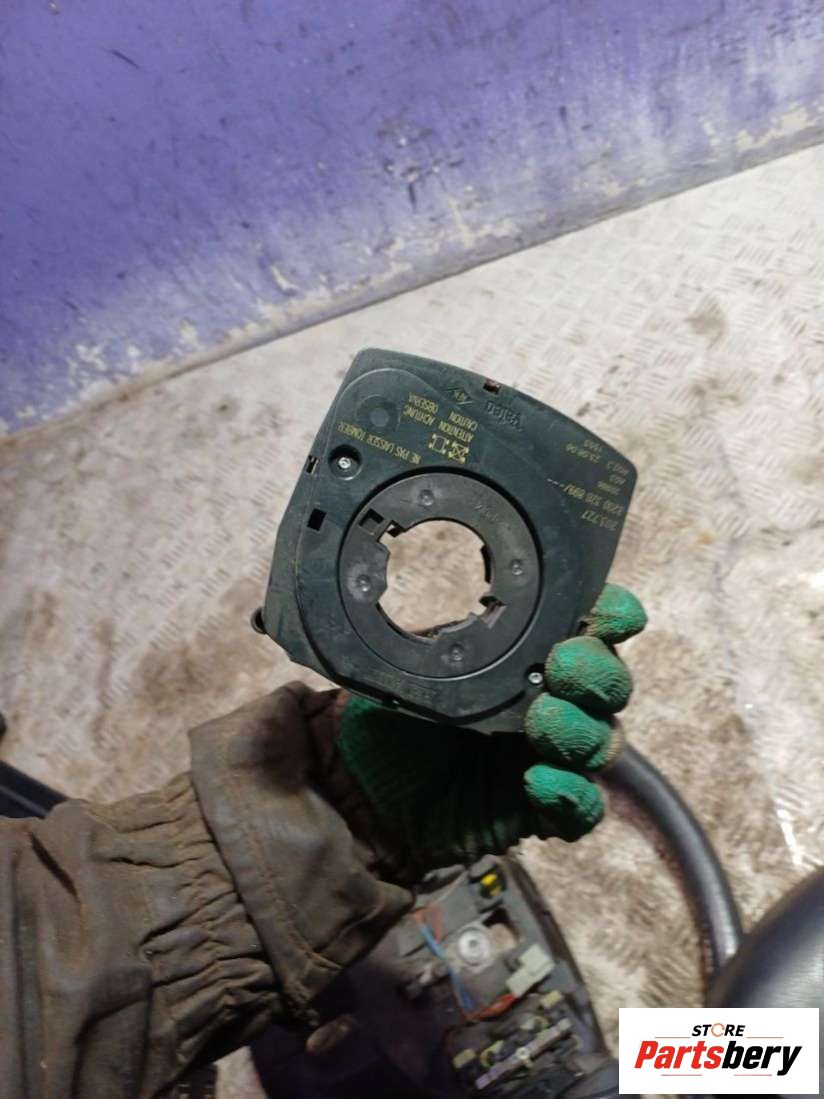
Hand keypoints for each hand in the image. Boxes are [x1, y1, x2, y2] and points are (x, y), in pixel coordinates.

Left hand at [337, 584, 645, 874]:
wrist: (360, 793)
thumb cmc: (388, 721)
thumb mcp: (404, 671)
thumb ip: (435, 642)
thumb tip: (453, 611)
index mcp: (529, 656)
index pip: (592, 629)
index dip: (610, 617)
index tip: (603, 614)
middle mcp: (553, 702)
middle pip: (609, 685)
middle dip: (595, 672)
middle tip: (562, 667)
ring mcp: (553, 758)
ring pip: (604, 743)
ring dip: (582, 730)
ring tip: (544, 722)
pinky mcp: (543, 812)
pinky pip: (581, 809)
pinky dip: (570, 794)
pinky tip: (539, 781)